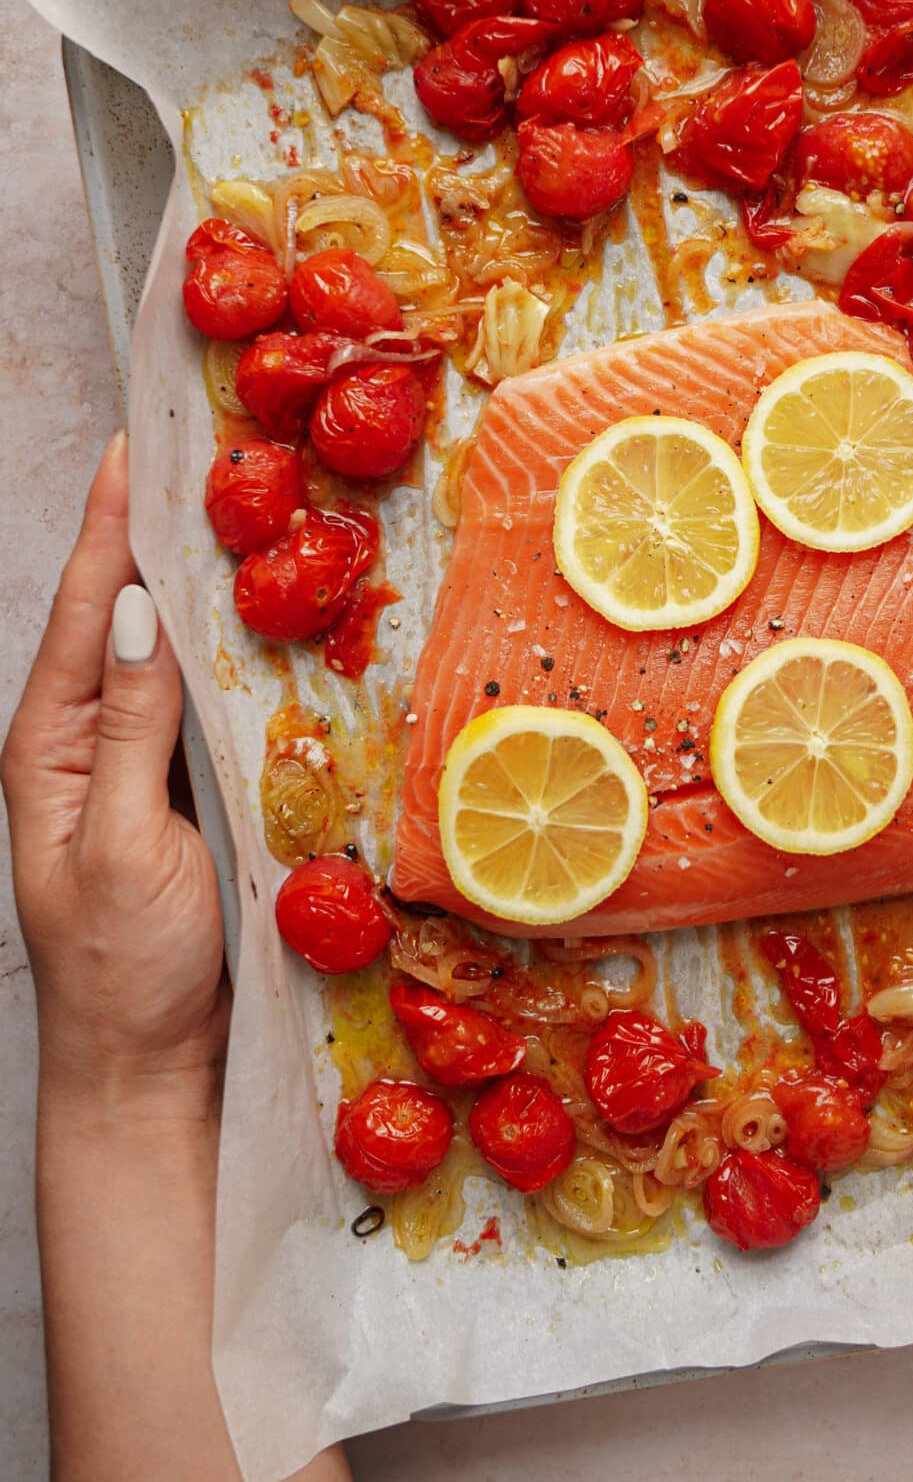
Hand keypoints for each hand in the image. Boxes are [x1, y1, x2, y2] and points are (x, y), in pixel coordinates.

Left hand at [3, 431, 227, 1109]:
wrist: (149, 1064)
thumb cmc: (123, 970)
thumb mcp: (122, 846)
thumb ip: (129, 728)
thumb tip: (133, 611)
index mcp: (50, 744)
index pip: (79, 609)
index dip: (107, 524)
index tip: (134, 445)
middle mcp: (90, 739)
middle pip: (121, 613)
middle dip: (153, 529)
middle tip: (200, 452)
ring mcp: (141, 761)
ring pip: (171, 649)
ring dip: (198, 580)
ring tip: (235, 508)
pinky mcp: (190, 787)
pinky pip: (210, 698)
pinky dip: (233, 646)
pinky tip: (264, 614)